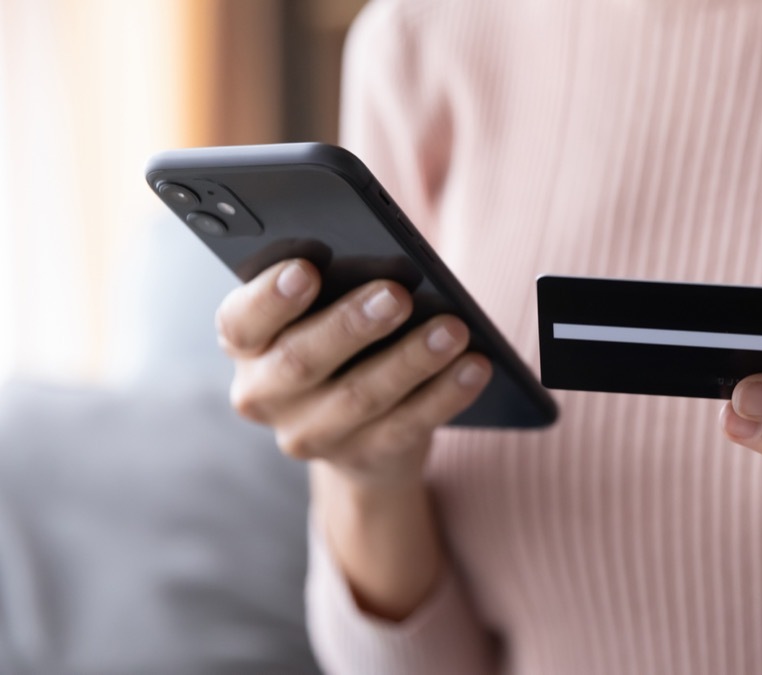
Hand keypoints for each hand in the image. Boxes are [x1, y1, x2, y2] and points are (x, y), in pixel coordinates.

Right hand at [216, 258, 492, 488]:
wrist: (355, 434)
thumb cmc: (339, 341)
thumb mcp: (320, 313)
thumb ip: (333, 288)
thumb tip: (386, 265)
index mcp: (244, 344)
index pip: (240, 321)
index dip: (270, 298)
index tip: (306, 270)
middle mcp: (264, 394)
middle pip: (302, 361)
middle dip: (352, 325)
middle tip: (397, 294)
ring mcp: (310, 435)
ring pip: (361, 397)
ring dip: (412, 360)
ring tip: (453, 329)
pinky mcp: (362, 457)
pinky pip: (408, 426)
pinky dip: (445, 394)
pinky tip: (475, 366)